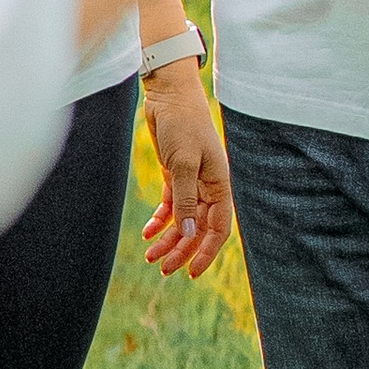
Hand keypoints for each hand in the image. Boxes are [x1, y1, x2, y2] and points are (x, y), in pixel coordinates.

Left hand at [141, 64, 231, 277]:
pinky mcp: (176, 174)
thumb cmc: (183, 124)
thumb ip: (186, 199)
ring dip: (169, 239)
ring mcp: (192, 181)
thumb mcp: (184, 163)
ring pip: (183, 220)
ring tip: (151, 256)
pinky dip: (161, 221)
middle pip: (198, 229)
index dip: (207, 253)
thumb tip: (190, 233)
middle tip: (162, 268)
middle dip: (182, 250)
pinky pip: (171, 205)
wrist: (169, 95)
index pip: (219, 229)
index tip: (191, 272)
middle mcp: (209, 187)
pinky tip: (148, 233)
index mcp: (220, 185)